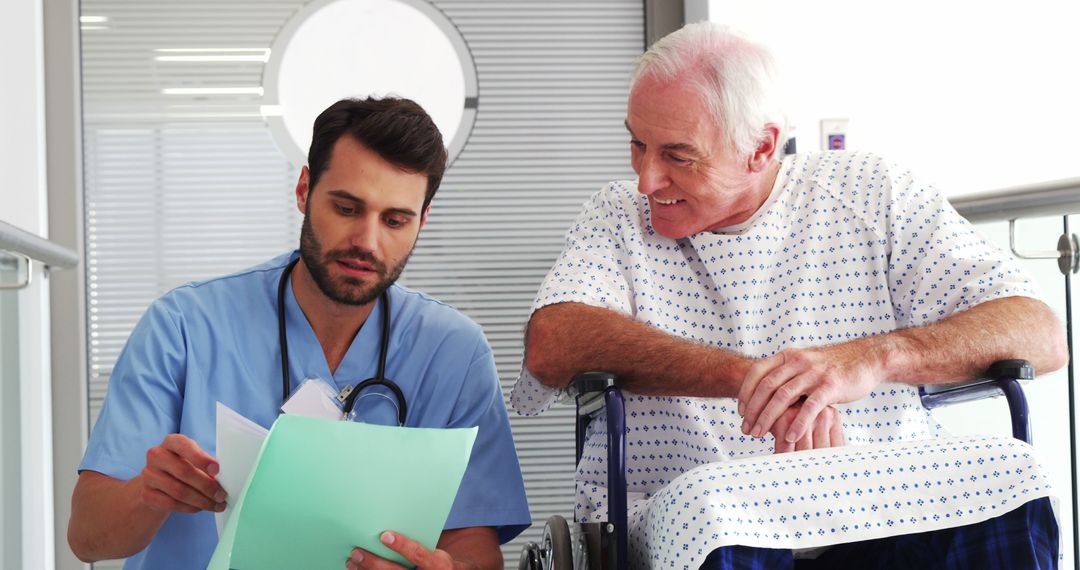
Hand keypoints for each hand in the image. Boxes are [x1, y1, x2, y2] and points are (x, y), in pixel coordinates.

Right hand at [137, 434, 224, 513]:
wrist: (157, 481)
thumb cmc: (183, 465)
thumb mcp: (193, 458)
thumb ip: (206, 463)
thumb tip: (224, 477)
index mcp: (171, 442)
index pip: (184, 446)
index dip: (201, 458)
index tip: (217, 470)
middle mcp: (156, 455)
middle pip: (184, 472)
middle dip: (207, 485)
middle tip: (221, 495)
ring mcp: (148, 475)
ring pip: (179, 491)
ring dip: (201, 500)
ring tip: (216, 504)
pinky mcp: (146, 494)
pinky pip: (172, 504)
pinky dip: (190, 507)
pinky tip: (200, 508)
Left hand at [347, 532, 455, 569]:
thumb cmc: (436, 561)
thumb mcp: (436, 550)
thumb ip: (419, 540)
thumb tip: (392, 524)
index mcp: (437, 564)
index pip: (418, 555)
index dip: (402, 545)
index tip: (385, 535)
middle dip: (373, 562)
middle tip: (357, 552)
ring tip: (352, 561)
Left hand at [738, 343, 884, 444]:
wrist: (866, 359)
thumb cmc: (832, 367)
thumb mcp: (804, 364)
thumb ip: (786, 375)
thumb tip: (764, 394)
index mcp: (789, 356)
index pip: (758, 372)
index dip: (745, 392)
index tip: (740, 411)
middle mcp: (798, 362)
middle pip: (767, 386)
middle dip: (753, 410)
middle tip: (746, 429)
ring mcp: (814, 373)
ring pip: (783, 396)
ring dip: (768, 417)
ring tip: (759, 434)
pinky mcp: (830, 386)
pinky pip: (810, 407)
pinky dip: (798, 423)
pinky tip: (790, 437)